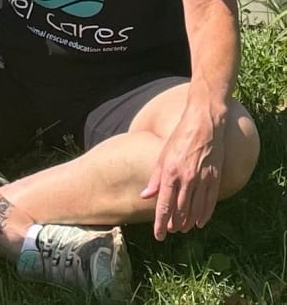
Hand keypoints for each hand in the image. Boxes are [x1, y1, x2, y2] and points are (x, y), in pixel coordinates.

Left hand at [140, 101, 226, 240]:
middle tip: (170, 231)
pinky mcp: (215, 178)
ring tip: (182, 229)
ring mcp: (202, 179)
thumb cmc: (179, 138)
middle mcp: (186, 178)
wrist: (203, 124)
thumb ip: (154, 178)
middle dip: (174, 223)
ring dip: (188, 222)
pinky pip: (210, 201)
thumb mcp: (161, 156)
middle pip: (179, 210)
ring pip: (195, 209)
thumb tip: (144, 196)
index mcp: (169, 172)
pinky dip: (205, 214)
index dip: (160, 223)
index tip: (159, 235)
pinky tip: (200, 222)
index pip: (163, 205)